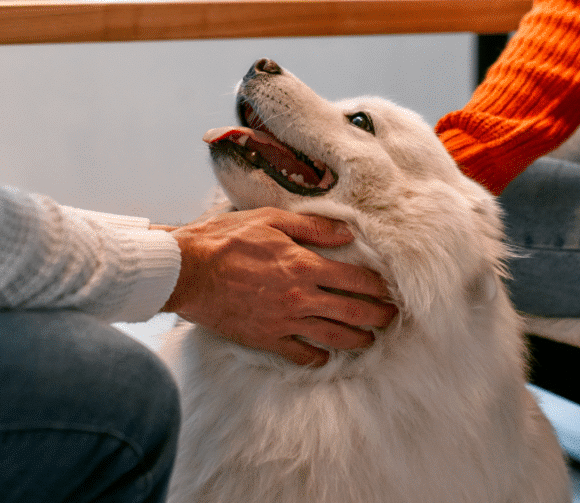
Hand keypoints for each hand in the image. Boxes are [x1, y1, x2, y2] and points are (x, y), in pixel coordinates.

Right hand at [161, 207, 397, 365]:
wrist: (187, 271)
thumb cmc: (225, 239)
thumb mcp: (271, 220)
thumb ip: (312, 227)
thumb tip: (347, 233)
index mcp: (304, 266)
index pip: (356, 280)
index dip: (379, 287)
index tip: (390, 290)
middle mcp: (300, 298)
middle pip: (353, 313)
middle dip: (378, 317)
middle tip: (392, 319)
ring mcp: (284, 322)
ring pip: (333, 337)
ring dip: (357, 340)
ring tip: (370, 340)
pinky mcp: (266, 338)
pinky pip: (300, 355)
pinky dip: (317, 359)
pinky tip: (325, 357)